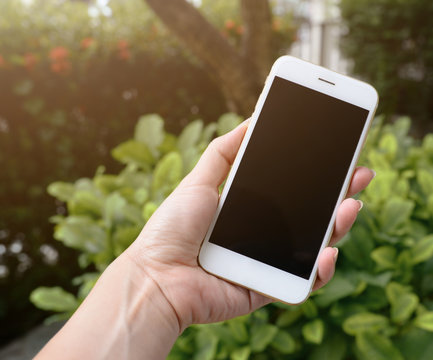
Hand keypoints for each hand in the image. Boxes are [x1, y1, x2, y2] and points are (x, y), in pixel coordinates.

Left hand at [126, 119, 374, 331]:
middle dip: (338, 195)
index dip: (316, 175)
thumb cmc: (172, 228)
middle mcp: (262, 235)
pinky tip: (328, 253)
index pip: (292, 190)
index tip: (338, 154)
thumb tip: (250, 121)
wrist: (154, 276)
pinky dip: (320, 271)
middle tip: (359, 173)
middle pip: (309, 215)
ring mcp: (267, 262)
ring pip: (313, 246)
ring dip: (338, 226)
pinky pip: (302, 282)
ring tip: (351, 205)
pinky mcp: (268, 289)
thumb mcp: (198, 181)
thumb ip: (224, 152)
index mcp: (250, 210)